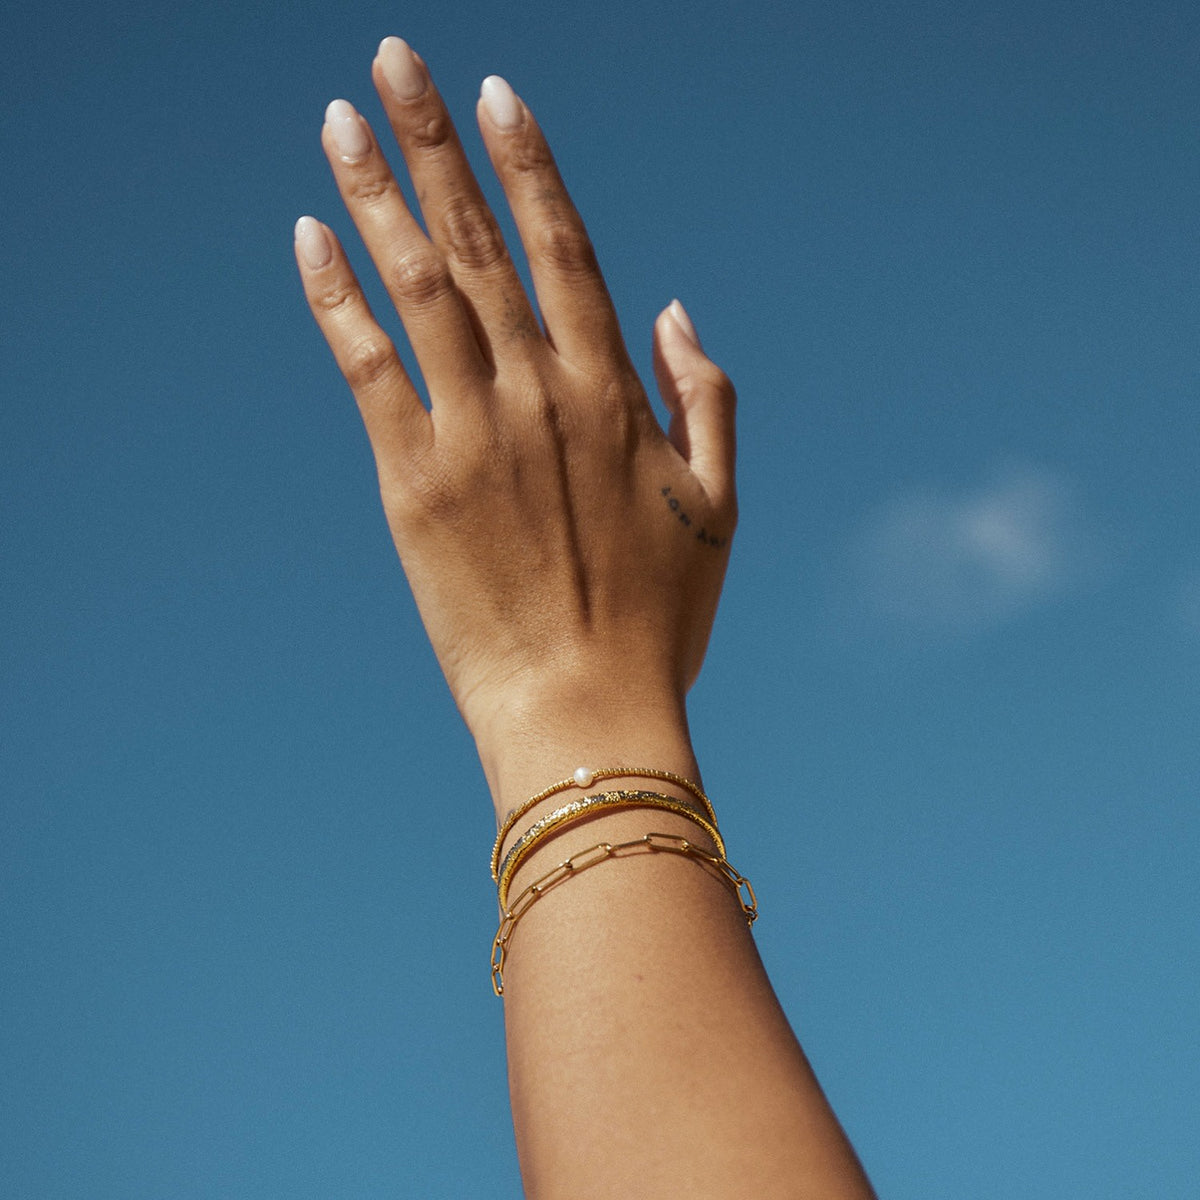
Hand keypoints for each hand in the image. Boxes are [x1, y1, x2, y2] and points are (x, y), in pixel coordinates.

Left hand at [295, 40, 736, 801]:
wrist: (588, 711)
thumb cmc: (660, 620)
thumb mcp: (719, 506)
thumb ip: (707, 397)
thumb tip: (678, 306)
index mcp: (618, 394)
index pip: (566, 249)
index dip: (530, 166)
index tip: (497, 95)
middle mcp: (545, 392)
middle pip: (482, 242)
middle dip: (437, 143)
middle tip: (395, 60)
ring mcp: (476, 432)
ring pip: (420, 285)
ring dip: (377, 193)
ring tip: (340, 119)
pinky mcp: (413, 482)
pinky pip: (369, 367)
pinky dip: (338, 298)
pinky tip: (310, 236)